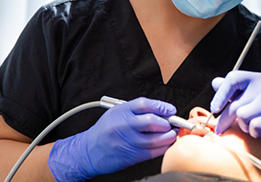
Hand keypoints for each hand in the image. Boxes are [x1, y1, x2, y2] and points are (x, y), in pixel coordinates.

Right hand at [48, 97, 177, 181]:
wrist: (87, 151)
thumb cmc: (105, 130)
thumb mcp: (117, 113)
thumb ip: (137, 111)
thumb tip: (161, 112)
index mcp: (121, 111)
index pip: (145, 104)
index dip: (161, 106)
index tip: (170, 110)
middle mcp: (123, 125)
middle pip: (151, 121)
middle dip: (166, 122)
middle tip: (172, 123)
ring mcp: (126, 141)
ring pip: (154, 139)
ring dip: (168, 136)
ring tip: (172, 134)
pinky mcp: (129, 156)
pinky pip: (151, 152)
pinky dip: (162, 148)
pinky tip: (166, 144)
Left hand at [210, 71, 260, 153]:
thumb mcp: (256, 93)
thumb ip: (236, 89)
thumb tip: (215, 83)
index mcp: (258, 78)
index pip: (232, 78)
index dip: (220, 94)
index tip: (215, 107)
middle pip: (235, 104)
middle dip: (225, 120)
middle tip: (220, 128)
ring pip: (242, 116)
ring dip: (245, 125)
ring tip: (254, 124)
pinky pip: (254, 128)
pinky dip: (255, 133)